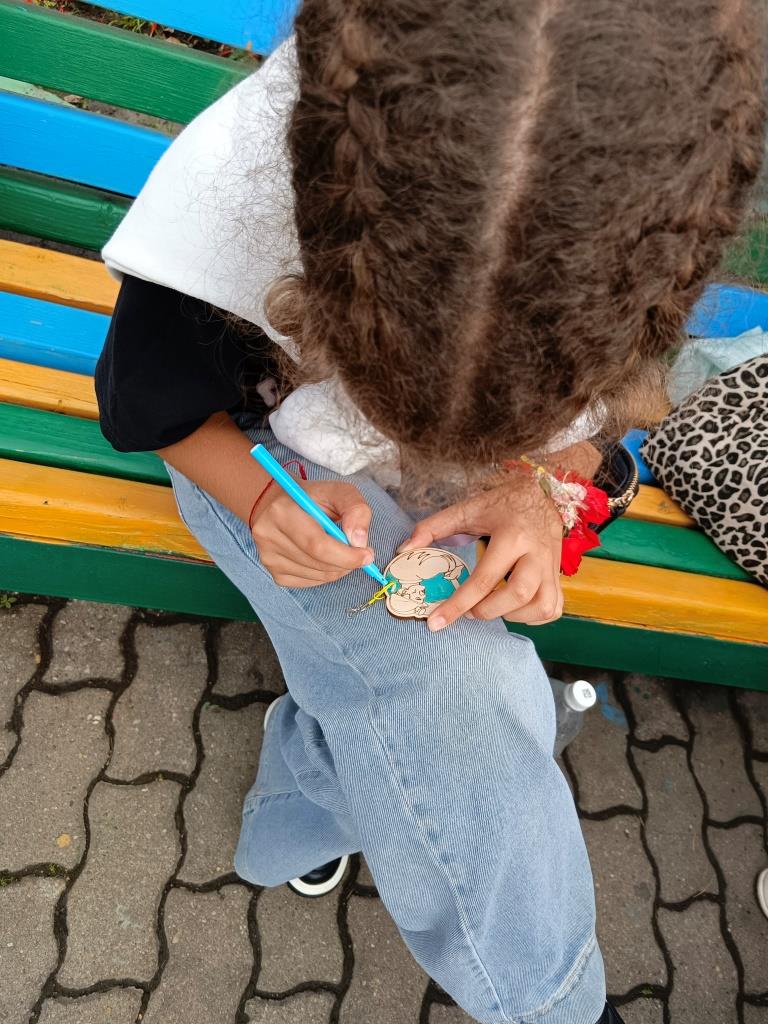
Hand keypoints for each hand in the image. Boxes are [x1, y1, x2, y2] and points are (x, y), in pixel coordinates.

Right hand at [251, 480, 374, 586]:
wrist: (277, 504)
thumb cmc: (311, 498)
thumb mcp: (337, 492)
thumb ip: (355, 509)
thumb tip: (359, 542)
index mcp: (283, 512)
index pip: (318, 545)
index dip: (347, 555)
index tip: (367, 555)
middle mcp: (269, 537)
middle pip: (319, 564)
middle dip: (347, 562)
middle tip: (360, 554)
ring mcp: (269, 557)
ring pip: (317, 576)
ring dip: (338, 568)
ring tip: (340, 550)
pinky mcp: (274, 572)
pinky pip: (310, 582)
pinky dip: (325, 574)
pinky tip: (324, 558)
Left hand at [400, 475, 563, 629]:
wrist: (543, 493)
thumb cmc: (502, 503)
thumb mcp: (467, 509)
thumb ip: (433, 527)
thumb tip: (405, 550)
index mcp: (511, 536)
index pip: (483, 579)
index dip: (457, 605)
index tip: (436, 622)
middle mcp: (536, 553)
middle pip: (517, 595)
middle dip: (487, 611)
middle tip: (468, 611)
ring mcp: (551, 566)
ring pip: (541, 605)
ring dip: (513, 616)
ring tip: (491, 608)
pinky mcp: (558, 575)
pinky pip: (553, 608)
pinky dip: (532, 617)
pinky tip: (513, 609)